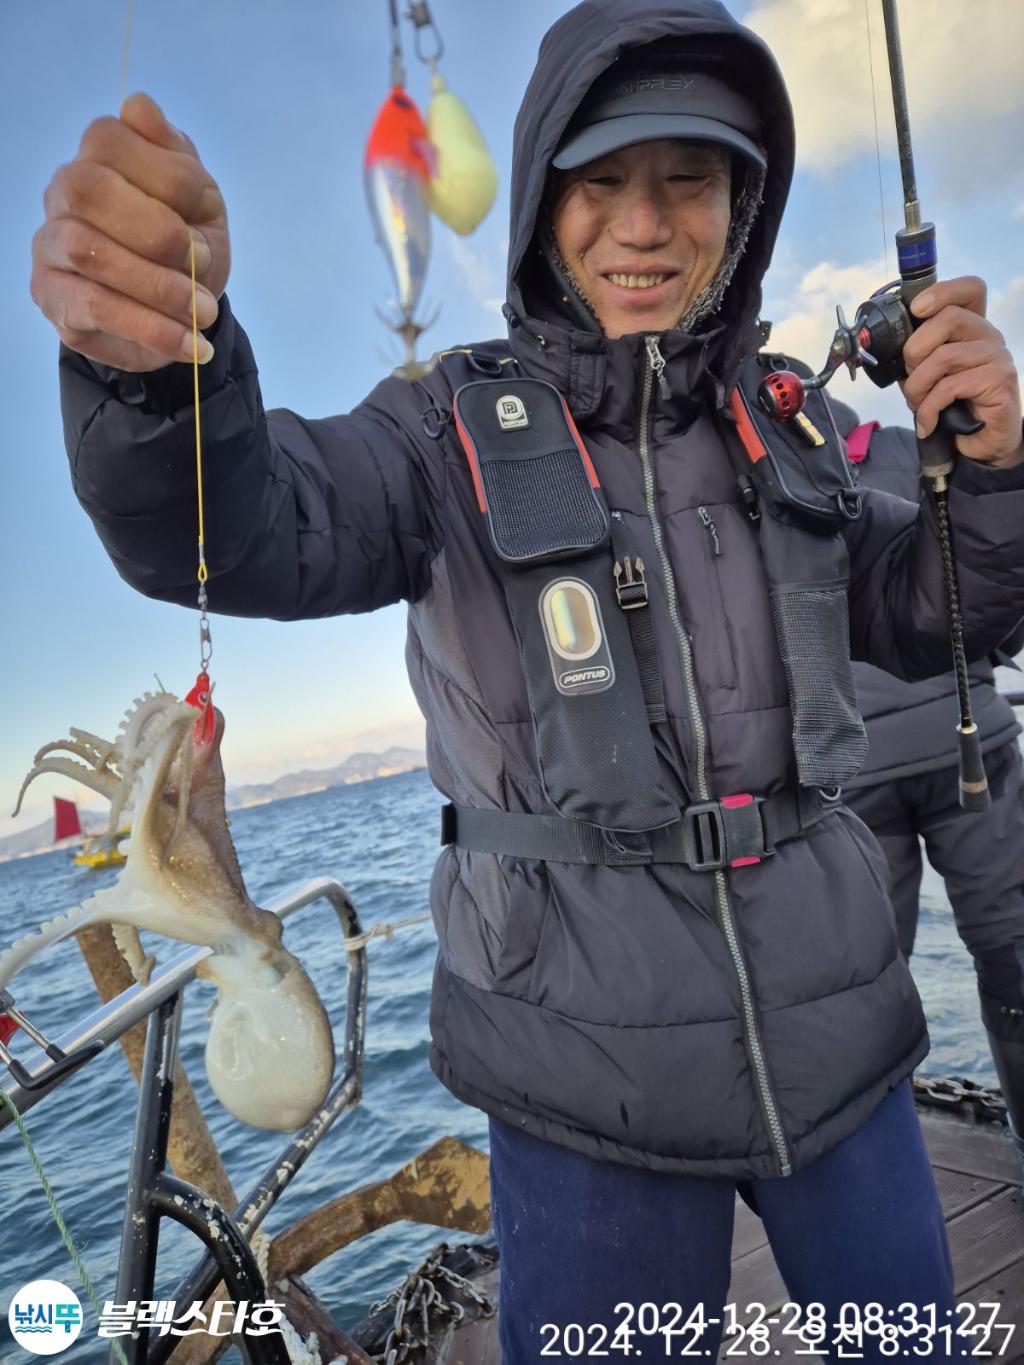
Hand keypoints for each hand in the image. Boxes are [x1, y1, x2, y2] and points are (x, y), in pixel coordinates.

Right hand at [30, 92, 229, 373]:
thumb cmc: (189, 243)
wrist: (181, 311)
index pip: (112, 140)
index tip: (208, 211)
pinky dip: (154, 330)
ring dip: (160, 288)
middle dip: (159, 233)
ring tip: (204, 312)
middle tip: (205, 266)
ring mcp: (49, 243)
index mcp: (97, 154)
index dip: (170, 178)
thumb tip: (140, 107)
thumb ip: (176, 156)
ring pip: (90, 253)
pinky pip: (95, 309)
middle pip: (88, 190)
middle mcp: (61, 191)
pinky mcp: (52, 298)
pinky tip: (192, 345)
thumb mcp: (200, 200)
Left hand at [900, 276, 1023, 468]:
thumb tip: (886, 343)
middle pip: (949, 318)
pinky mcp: (999, 381)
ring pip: (944, 356)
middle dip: (915, 350)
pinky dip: (929, 409)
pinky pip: (950, 387)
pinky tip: (927, 422)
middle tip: (910, 375)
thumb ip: (918, 353)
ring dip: (918, 386)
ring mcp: (997, 356)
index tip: (916, 309)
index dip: (942, 291)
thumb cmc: (953, 405)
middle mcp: (989, 335)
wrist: (982, 442)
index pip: (969, 289)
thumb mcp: (929, 373)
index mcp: (972, 327)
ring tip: (917, 404)